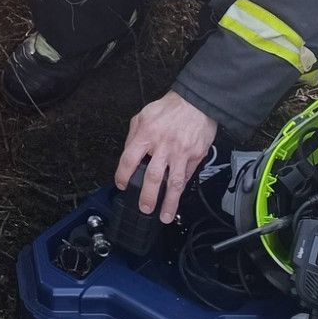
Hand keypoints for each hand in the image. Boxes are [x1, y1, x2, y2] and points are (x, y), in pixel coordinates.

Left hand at [115, 92, 218, 223]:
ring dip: (169, 202)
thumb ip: (133, 136)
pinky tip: (177, 198)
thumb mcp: (143, 115)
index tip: (121, 184)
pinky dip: (182, 189)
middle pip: (152, 176)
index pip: (129, 159)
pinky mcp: (196, 156)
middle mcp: (163, 146)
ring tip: (164, 216)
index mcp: (146, 134)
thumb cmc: (170, 108)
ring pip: (174, 183)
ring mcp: (181, 153)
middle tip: (144, 208)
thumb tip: (128, 153)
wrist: (197, 102)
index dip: (123, 175)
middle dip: (148, 196)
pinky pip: (187, 176)